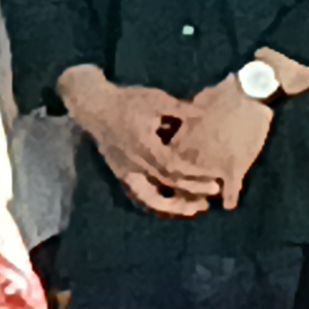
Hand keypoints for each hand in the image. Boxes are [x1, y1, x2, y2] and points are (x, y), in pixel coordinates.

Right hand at [60, 67, 217, 218]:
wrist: (94, 106)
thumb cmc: (127, 101)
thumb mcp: (157, 100)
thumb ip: (182, 110)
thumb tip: (206, 116)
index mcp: (144, 146)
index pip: (173, 168)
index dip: (194, 176)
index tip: (213, 179)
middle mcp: (134, 163)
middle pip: (165, 186)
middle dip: (191, 192)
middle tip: (212, 195)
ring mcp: (124, 171)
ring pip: (148, 198)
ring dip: (171, 206)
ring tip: (191, 209)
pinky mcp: (120, 173)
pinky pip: (139, 194)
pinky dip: (155, 202)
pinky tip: (170, 204)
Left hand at [163, 78, 277, 207]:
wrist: (246, 95)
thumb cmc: (218, 97)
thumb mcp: (193, 109)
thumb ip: (181, 121)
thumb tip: (168, 123)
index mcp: (179, 144)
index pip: (165, 167)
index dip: (164, 176)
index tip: (164, 180)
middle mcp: (192, 159)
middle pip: (181, 184)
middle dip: (182, 192)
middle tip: (184, 198)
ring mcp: (212, 166)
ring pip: (203, 190)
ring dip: (203, 196)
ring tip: (203, 203)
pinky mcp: (234, 168)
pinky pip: (231, 190)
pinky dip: (231, 197)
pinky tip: (230, 204)